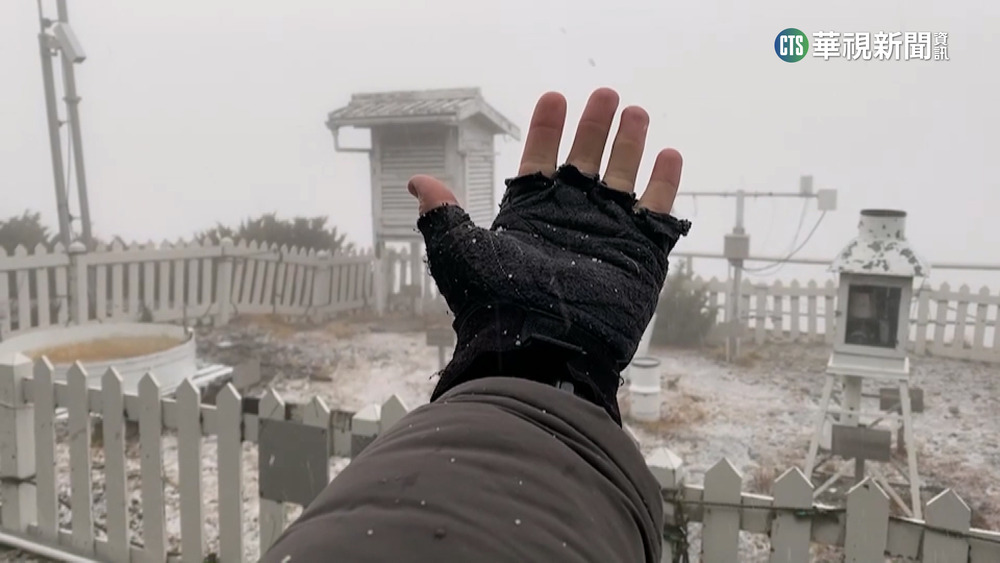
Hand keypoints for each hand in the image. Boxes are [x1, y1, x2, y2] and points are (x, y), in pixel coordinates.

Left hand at [408, 88, 690, 421]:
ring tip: (635, 112)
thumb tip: (418, 182)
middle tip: (606, 94)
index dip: (547, 128)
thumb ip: (443, 214)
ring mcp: (606, 236)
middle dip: (595, 127)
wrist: (538, 352)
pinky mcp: (639, 257)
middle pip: (586, 161)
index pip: (540, 160)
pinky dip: (665, 184)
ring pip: (623, 179)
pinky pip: (657, 214)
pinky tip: (669, 155)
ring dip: (630, 145)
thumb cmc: (495, 305)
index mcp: (530, 216)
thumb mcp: (460, 253)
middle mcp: (570, 221)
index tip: (554, 96)